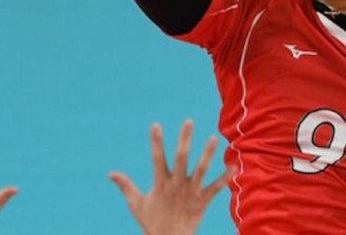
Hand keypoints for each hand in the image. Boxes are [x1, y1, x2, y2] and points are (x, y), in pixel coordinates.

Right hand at [110, 120, 235, 234]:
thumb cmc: (152, 223)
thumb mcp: (136, 204)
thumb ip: (125, 186)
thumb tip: (110, 173)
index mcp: (160, 184)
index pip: (157, 158)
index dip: (156, 141)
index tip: (156, 124)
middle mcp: (177, 185)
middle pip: (181, 159)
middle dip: (185, 140)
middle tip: (188, 121)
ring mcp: (191, 193)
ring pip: (201, 170)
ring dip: (207, 154)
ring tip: (214, 138)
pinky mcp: (203, 201)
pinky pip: (216, 188)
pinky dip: (226, 177)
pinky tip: (235, 165)